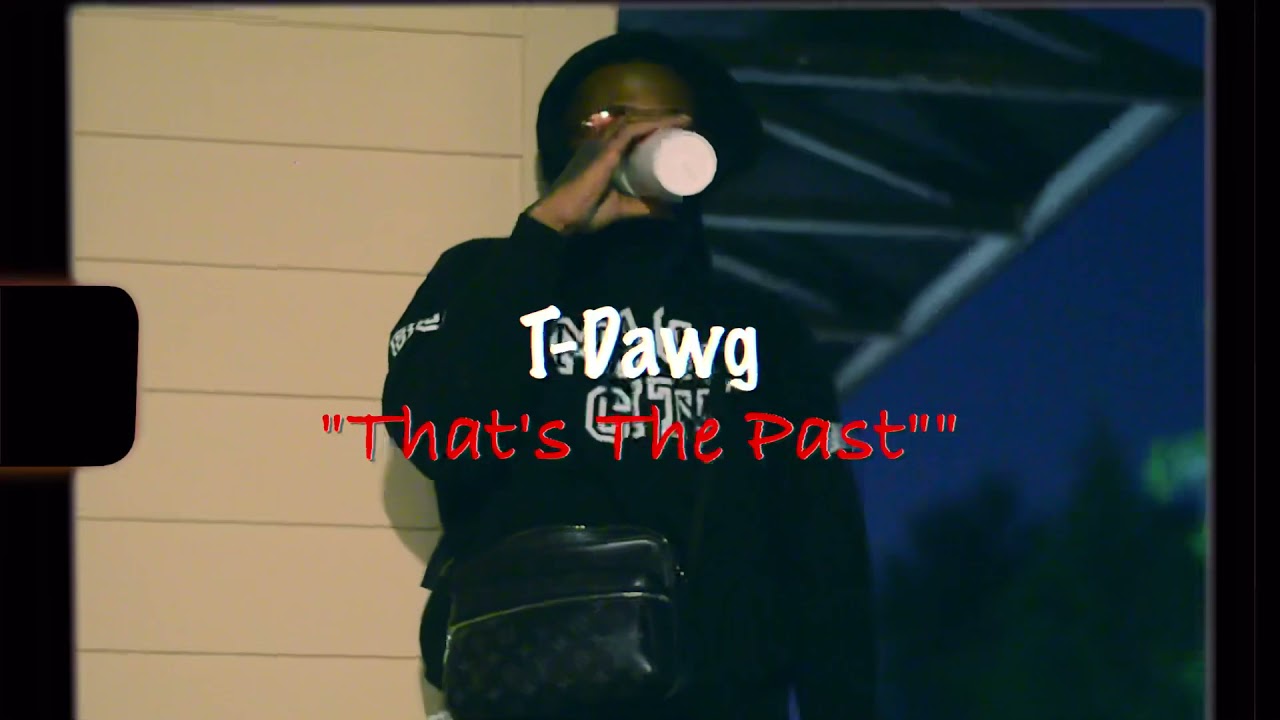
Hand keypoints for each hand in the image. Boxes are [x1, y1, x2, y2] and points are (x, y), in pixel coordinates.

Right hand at [528, 113, 691, 233]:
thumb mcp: (621, 208)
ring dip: (660, 119)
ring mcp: (602, 145)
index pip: (630, 133)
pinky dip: (651, 125)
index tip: (674, 132)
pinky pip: (632, 131)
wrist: (562, 217)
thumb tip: (671, 212)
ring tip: (682, 121)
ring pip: (636, 123)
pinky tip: (668, 123)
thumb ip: (642, 208)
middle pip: (634, 124)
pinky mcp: (605, 151)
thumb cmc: (583, 213)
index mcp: (603, 154)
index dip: (651, 129)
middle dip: (660, 121)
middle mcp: (602, 144)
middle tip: (684, 124)